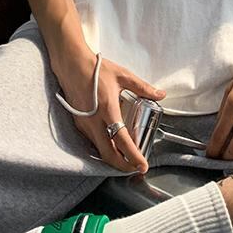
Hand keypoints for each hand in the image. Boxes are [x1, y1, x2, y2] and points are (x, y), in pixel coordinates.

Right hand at [55, 52, 165, 173]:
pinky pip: (92, 142)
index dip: (133, 156)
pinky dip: (103, 148)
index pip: (121, 140)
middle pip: (108, 154)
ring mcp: (84, 124)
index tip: (142, 165)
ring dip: (113, 158)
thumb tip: (161, 94)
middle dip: (122, 166)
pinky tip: (113, 145)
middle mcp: (94, 121)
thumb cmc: (97, 69)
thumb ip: (143, 87)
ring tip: (127, 158)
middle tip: (135, 168)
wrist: (71, 65)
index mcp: (108, 109)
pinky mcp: (78, 124)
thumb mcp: (123, 76)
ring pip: (99, 150)